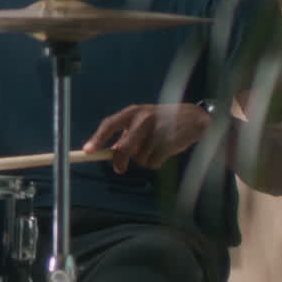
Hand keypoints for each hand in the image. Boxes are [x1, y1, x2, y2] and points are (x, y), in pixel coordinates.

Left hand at [82, 103, 209, 173]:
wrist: (194, 118)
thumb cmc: (163, 121)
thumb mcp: (143, 120)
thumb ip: (128, 134)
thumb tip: (113, 152)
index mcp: (133, 112)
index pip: (109, 124)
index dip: (98, 138)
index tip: (87, 151)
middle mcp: (142, 119)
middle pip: (123, 148)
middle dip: (120, 161)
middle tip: (120, 169)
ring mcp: (155, 131)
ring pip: (139, 158)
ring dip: (144, 159)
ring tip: (156, 147)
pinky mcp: (167, 143)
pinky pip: (153, 163)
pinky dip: (156, 162)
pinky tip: (165, 151)